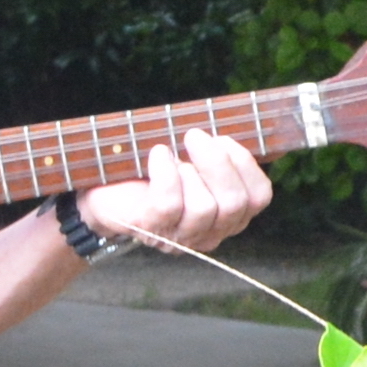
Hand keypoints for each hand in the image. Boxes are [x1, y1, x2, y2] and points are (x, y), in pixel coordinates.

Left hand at [76, 129, 270, 254]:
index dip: (246, 164)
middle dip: (217, 162)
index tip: (223, 139)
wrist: (106, 189)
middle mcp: (210, 232)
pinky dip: (165, 172)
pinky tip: (157, 155)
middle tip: (194, 136)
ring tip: (173, 154)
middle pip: (234, 203)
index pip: (259, 197)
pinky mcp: (152, 230)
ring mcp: (181, 237)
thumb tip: (253, 130)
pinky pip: (169, 204)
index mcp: (229, 216)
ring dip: (189, 170)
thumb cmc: (154, 170)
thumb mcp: (195, 158)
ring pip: (204, 207)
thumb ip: (223, 151)